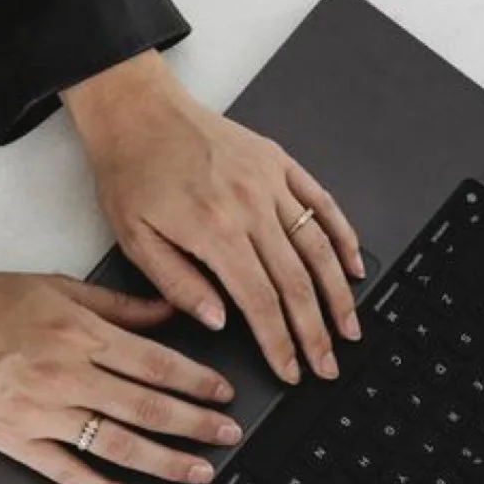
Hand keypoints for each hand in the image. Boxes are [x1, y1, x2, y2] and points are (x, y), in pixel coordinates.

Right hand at [0, 224, 242, 483]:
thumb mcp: (56, 286)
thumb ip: (118, 305)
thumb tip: (170, 312)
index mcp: (79, 331)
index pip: (155, 363)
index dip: (197, 383)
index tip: (224, 396)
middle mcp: (66, 373)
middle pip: (146, 406)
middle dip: (196, 424)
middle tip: (228, 437)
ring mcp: (41, 412)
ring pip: (117, 443)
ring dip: (165, 461)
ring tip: (199, 471)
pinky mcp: (17, 441)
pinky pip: (70, 472)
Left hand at [63, 50, 365, 383]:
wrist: (136, 112)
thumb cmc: (130, 173)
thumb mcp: (136, 241)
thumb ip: (178, 285)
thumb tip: (218, 321)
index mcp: (213, 229)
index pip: (260, 301)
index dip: (280, 343)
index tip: (292, 371)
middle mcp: (250, 204)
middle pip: (297, 282)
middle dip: (316, 332)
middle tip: (328, 365)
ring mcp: (270, 181)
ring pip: (318, 247)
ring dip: (339, 294)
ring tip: (349, 328)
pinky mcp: (279, 163)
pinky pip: (321, 203)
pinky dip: (343, 236)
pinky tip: (353, 266)